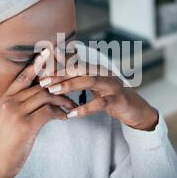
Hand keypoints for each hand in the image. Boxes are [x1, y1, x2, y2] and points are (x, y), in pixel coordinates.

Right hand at [0, 49, 77, 177]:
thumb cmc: (4, 143)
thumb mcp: (6, 120)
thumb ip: (19, 106)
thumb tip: (38, 97)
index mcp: (4, 99)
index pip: (22, 77)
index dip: (36, 64)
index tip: (47, 52)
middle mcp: (9, 102)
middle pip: (39, 85)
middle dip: (59, 83)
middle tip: (74, 82)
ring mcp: (16, 113)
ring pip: (46, 96)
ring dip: (63, 99)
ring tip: (72, 105)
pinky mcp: (26, 125)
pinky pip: (49, 111)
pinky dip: (60, 112)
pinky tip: (65, 117)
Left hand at [39, 61, 158, 131]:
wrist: (137, 111)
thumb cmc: (111, 98)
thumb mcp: (94, 86)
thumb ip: (78, 76)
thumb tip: (57, 65)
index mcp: (97, 69)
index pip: (74, 64)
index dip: (57, 65)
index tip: (39, 69)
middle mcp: (105, 73)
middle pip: (79, 69)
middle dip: (59, 74)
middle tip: (42, 81)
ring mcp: (113, 85)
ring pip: (89, 81)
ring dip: (69, 85)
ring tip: (52, 91)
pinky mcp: (118, 100)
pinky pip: (100, 103)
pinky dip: (85, 108)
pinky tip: (71, 114)